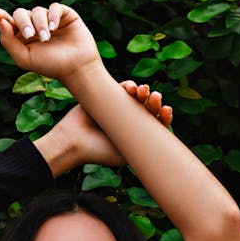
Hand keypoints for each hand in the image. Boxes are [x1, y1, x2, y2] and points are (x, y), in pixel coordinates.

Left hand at [0, 3, 102, 84]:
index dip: (0, 16)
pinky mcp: (64, 14)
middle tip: (30, 35)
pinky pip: (54, 7)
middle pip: (20, 13)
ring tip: (46, 38)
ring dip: (40, 24)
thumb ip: (8, 41)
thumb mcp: (24, 58)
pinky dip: (52, 16)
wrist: (76, 68)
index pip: (8, 21)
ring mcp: (49, 19)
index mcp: (22, 36)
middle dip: (23, 22)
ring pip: (37, 11)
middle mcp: (34, 25)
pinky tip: (54, 28)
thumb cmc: (50, 66)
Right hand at [41, 81, 172, 173]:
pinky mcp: (107, 96)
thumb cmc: (99, 153)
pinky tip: (130, 88)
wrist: (73, 141)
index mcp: (137, 136)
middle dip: (155, 101)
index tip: (166, 112)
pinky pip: (123, 87)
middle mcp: (130, 122)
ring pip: (138, 96)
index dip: (165, 116)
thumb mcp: (126, 155)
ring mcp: (119, 108)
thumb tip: (166, 146)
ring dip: (144, 91)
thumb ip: (143, 149)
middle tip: (155, 99)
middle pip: (149, 108)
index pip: (157, 124)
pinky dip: (129, 84)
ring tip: (142, 91)